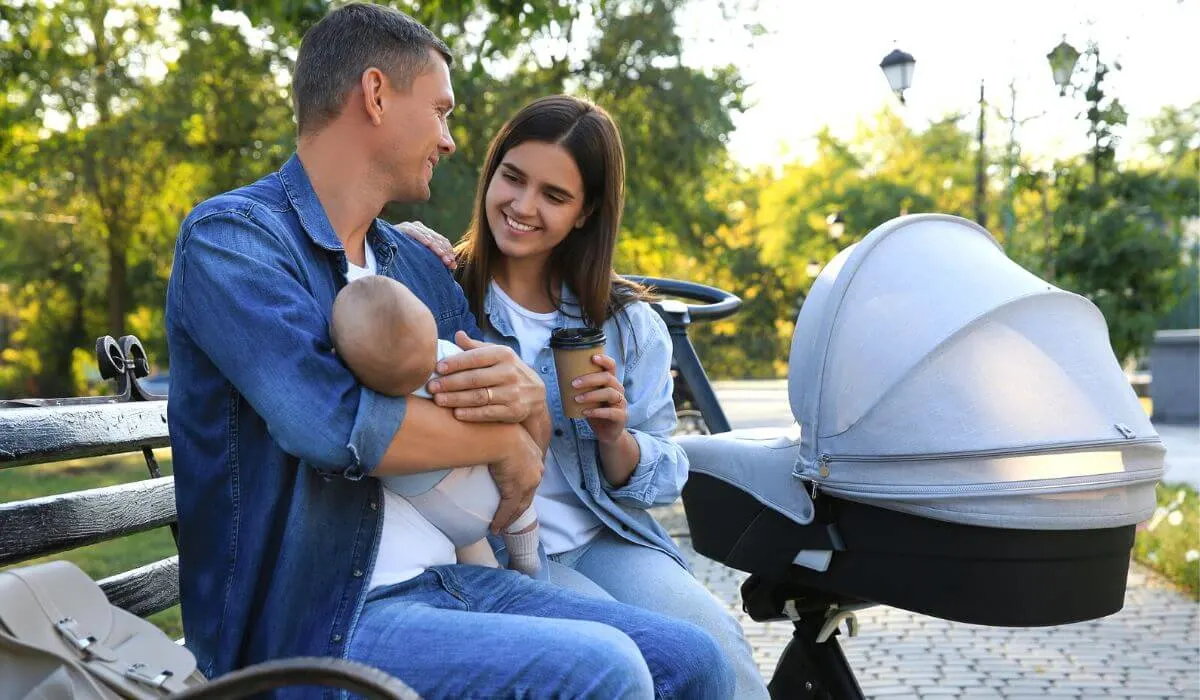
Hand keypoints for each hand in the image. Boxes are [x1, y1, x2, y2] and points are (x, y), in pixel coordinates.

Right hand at [394, 221, 455, 269]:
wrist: (380, 247)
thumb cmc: (402, 257)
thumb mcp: (420, 257)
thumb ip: (434, 258)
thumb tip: (454, 266)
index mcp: (426, 234)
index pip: (442, 241)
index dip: (449, 252)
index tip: (453, 265)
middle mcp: (421, 228)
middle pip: (437, 239)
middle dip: (444, 252)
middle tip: (449, 263)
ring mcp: (412, 227)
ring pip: (428, 236)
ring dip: (436, 247)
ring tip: (442, 256)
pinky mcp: (403, 227)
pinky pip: (414, 232)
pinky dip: (422, 237)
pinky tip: (428, 244)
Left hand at [426, 331, 546, 423]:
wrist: (536, 394)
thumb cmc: (509, 371)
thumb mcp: (497, 355)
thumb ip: (476, 347)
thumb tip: (458, 335)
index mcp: (504, 355)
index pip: (475, 357)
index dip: (455, 363)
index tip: (437, 368)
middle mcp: (510, 373)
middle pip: (474, 379)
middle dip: (450, 383)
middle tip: (432, 387)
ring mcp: (513, 393)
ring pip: (479, 396)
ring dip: (456, 399)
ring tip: (438, 400)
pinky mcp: (514, 411)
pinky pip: (489, 413)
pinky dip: (471, 414)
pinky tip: (456, 413)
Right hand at [489, 428, 543, 532]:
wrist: (501, 436)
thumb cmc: (500, 429)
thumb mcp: (508, 434)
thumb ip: (506, 440)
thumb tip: (494, 439)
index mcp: (535, 456)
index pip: (531, 477)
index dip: (525, 488)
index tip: (517, 496)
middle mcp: (536, 471)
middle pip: (528, 494)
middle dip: (519, 507)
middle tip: (510, 517)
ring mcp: (527, 483)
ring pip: (519, 506)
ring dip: (510, 518)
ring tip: (501, 527)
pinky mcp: (516, 491)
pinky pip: (508, 510)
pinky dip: (501, 520)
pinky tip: (495, 528)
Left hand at [572, 354, 627, 443]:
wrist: (607, 432)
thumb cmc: (596, 410)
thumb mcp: (589, 396)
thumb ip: (582, 387)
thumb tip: (560, 375)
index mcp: (611, 382)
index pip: (611, 366)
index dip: (604, 360)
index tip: (592, 358)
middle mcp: (618, 390)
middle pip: (608, 378)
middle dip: (590, 379)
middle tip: (573, 384)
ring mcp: (621, 403)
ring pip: (610, 394)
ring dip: (591, 395)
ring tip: (577, 399)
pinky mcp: (621, 416)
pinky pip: (610, 412)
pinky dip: (596, 411)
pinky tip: (585, 412)